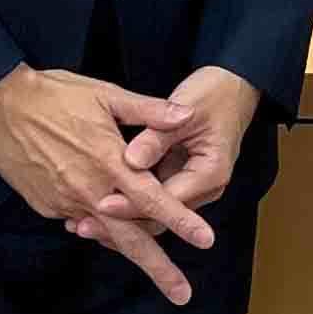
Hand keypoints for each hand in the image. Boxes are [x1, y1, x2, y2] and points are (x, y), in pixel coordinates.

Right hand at [0, 65, 212, 302]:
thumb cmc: (55, 94)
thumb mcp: (106, 94)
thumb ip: (148, 110)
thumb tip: (185, 116)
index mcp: (109, 161)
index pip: (154, 200)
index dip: (182, 221)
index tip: (206, 241)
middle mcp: (89, 189)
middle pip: (130, 238)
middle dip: (159, 269)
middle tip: (182, 295)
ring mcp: (64, 201)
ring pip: (105, 233)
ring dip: (129, 251)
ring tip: (156, 272)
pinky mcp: (45, 204)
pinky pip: (79, 220)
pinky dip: (96, 226)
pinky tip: (108, 225)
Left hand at [87, 64, 262, 217]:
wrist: (231, 88)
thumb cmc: (212, 95)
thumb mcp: (185, 110)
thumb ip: (157, 135)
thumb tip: (130, 160)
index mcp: (210, 173)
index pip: (168, 200)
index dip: (133, 204)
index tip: (102, 203)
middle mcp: (202, 188)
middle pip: (160, 217)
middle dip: (121, 222)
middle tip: (82, 225)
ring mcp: (190, 186)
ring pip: (153, 213)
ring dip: (120, 217)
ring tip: (81, 223)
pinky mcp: (177, 179)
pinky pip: (150, 197)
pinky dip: (126, 201)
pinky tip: (95, 205)